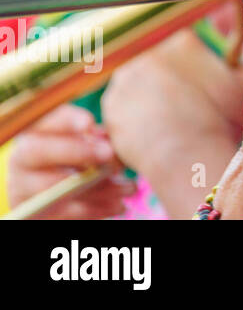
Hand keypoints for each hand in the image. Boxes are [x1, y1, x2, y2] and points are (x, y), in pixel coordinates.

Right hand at [6, 105, 133, 218]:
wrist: (63, 192)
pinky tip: (119, 205)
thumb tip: (110, 141)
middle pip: (38, 151)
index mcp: (35, 133)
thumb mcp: (89, 143)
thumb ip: (97, 138)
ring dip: (96, 187)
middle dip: (75, 151)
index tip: (89, 123)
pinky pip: (64, 213)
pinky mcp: (35, 213)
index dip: (64, 120)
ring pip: (54, 187)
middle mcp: (22, 159)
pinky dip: (95, 209)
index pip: (42, 120)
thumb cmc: (84, 156)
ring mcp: (24, 188)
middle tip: (109, 153)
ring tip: (129, 187)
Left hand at [100, 21, 242, 216]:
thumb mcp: (242, 84)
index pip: (185, 48)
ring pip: (141, 86)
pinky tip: (152, 134)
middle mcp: (151, 51)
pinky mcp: (111, 102)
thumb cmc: (221, 120)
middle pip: (161, 65)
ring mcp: (127, 75)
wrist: (186, 153)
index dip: (193, 70)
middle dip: (169, 83)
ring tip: (169, 125)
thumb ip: (242, 61)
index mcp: (184, 41)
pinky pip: (123, 109)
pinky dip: (134, 120)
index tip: (200, 89)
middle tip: (184, 109)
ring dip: (149, 100)